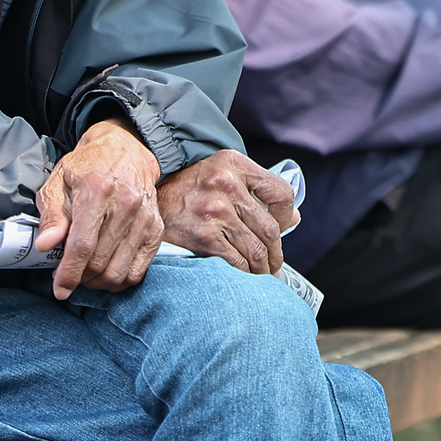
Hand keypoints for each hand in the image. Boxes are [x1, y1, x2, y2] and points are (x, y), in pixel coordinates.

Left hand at [33, 118, 164, 299]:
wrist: (126, 150)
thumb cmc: (86, 168)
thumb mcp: (58, 182)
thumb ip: (52, 216)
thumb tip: (45, 246)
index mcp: (97, 190)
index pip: (83, 244)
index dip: (69, 273)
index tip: (60, 290)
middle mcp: (126, 205)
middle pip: (100, 262)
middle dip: (80, 278)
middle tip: (68, 275)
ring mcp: (145, 218)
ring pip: (119, 271)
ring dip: (98, 282)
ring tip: (85, 275)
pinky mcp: (156, 228)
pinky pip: (139, 270)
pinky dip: (121, 280)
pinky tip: (106, 274)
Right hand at [156, 150, 298, 274]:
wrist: (146, 201)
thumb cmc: (187, 188)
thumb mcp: (221, 173)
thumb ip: (256, 190)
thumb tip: (294, 218)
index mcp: (234, 164)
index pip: (280, 192)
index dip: (287, 216)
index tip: (284, 228)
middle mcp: (226, 185)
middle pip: (269, 229)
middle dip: (276, 254)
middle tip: (275, 266)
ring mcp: (214, 212)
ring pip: (255, 250)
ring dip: (263, 269)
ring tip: (263, 275)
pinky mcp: (203, 236)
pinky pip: (236, 261)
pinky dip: (245, 273)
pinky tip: (245, 276)